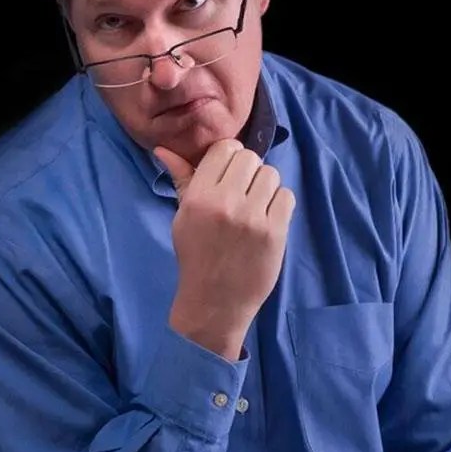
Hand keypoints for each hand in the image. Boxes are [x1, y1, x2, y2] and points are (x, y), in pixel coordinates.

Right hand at [154, 139, 295, 360]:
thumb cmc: (196, 256)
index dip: (228, 156)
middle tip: (242, 191)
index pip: (224, 149)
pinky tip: (266, 217)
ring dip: (264, 186)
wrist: (215, 302)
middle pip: (250, 158)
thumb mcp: (182, 218)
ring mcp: (253, 218)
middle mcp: (226, 203)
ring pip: (270, 174)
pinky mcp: (275, 232)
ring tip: (254, 205)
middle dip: (247, 171)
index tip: (228, 173)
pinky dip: (278, 203)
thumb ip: (181, 179)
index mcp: (199, 197)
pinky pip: (286, 196)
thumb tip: (164, 149)